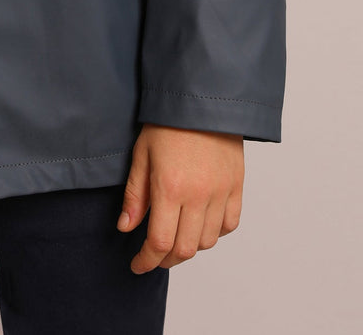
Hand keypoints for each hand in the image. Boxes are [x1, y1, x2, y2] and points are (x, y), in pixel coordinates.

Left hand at [117, 124, 243, 273]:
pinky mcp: (237, 186)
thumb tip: (126, 228)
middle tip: (154, 255)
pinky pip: (229, 224)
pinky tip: (200, 223)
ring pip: (207, 241)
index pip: (159, 242)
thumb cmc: (167, 122)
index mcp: (170, 187)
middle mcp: (199, 195)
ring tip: (176, 236)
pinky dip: (215, 232)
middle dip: (166, 259)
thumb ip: (134, 195)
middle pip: (185, 249)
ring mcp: (221, 192)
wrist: (202, 97)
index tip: (137, 265)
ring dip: (190, 247)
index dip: (147, 261)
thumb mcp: (141, 154)